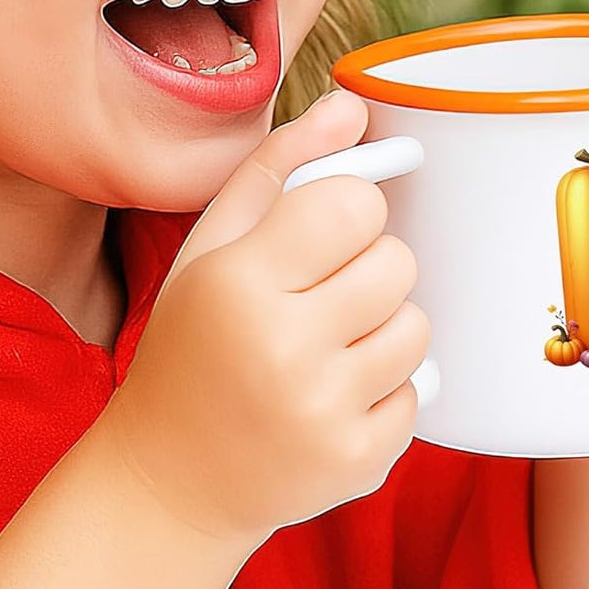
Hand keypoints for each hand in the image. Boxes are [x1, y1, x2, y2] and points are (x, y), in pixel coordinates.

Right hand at [101, 90, 430, 545]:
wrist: (169, 483)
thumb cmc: (190, 348)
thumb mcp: (209, 249)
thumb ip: (280, 166)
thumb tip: (353, 105)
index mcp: (238, 282)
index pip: (357, 204)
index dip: (347, 214)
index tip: (319, 238)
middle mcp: (282, 349)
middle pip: (398, 263)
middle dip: (368, 272)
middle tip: (319, 301)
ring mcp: (323, 413)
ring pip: (418, 329)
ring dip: (383, 332)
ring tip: (326, 352)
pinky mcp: (357, 463)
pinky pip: (420, 394)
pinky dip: (385, 394)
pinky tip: (330, 403)